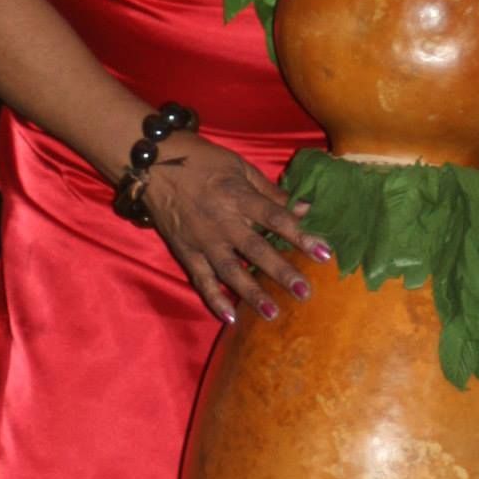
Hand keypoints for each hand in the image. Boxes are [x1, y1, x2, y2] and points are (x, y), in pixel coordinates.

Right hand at [138, 138, 330, 323]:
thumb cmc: (203, 160)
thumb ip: (270, 192)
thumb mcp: (240, 167)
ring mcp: (202, 240)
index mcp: (238, 196)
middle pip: (256, 250)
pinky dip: (214, 299)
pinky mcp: (186, 252)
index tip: (324, 252)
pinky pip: (201, 280)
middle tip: (305, 292)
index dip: (301, 235)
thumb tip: (303, 208)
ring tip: (272, 313)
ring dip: (252, 294)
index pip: (276, 218)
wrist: (154, 164)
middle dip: (281, 272)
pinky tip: (230, 317)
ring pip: (230, 271)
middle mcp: (222, 222)